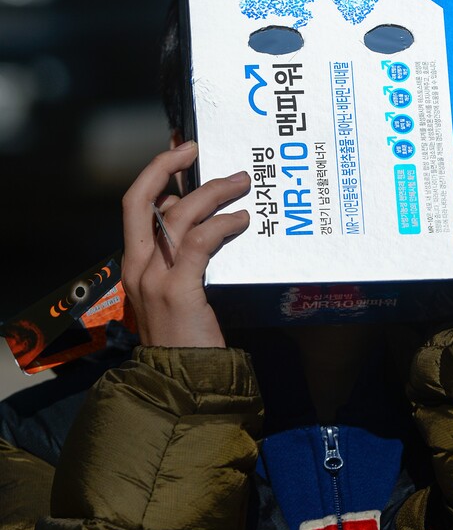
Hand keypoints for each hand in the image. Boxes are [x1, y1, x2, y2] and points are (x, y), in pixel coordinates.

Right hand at [121, 141, 250, 346]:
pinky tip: (242, 221)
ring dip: (212, 192)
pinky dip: (223, 224)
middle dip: (165, 166)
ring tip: (240, 183)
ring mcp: (153, 278)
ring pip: (178, 215)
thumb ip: (184, 261)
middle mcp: (136, 267)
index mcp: (133, 265)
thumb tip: (209, 225)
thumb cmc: (187, 338)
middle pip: (139, 199)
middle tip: (195, 147)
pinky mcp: (178, 290)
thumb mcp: (176, 293)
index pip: (134, 206)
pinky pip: (200, 241)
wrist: (181, 382)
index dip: (154, 174)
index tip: (178, 150)